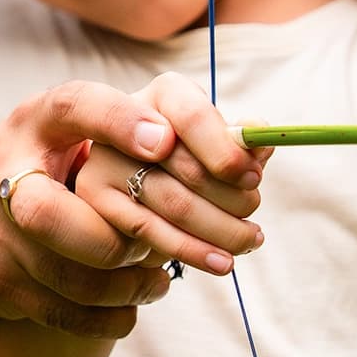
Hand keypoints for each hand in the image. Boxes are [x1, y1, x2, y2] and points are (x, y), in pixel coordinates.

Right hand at [0, 80, 184, 337]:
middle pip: (49, 214)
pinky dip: (108, 316)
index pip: (72, 108)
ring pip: (67, 276)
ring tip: (162, 278)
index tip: (165, 140)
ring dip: (126, 285)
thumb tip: (228, 140)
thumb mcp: (62, 129)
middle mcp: (3, 172)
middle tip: (157, 246)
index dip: (116, 122)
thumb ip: (125, 128)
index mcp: (33, 123)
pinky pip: (63, 313)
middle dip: (113, 239)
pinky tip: (133, 306)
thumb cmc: (36, 161)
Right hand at [74, 73, 265, 275]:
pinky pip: (148, 231)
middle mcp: (127, 119)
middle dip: (231, 195)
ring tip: (249, 238)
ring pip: (171, 202)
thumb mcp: (217, 143)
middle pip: (185, 164)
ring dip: (220, 228)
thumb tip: (261, 138)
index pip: (191, 114)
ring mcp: (105, 158)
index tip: (252, 177)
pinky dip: (192, 250)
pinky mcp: (95, 198)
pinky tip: (222, 261)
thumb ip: (239, 141)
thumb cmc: (191, 156)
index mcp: (166, 95)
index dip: (223, 149)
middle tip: (254, 208)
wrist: (138, 179)